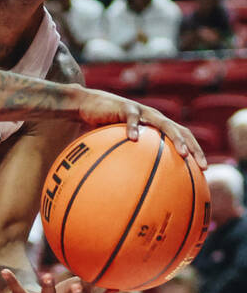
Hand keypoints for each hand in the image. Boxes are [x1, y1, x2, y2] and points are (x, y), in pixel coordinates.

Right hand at [77, 90, 206, 167]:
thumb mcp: (116, 144)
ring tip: (182, 154)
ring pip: (164, 123)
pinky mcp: (125, 107)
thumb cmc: (102, 128)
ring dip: (175, 138)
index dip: (195, 151)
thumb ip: (125, 159)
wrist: (88, 105)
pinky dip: (133, 128)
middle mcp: (154, 118)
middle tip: (201, 165)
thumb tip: (127, 186)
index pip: (182, 137)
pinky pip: (131, 118)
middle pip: (180, 131)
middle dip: (193, 148)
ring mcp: (142, 111)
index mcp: (155, 126)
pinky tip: (133, 139)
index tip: (203, 170)